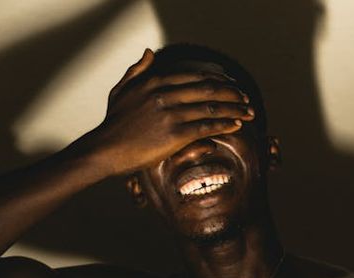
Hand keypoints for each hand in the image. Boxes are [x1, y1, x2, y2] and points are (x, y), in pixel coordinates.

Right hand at [85, 48, 255, 175]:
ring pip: (211, 107)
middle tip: (247, 99)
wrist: (105, 150)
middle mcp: (164, 93)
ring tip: (249, 112)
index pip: (195, 76)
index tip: (231, 86)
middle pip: (208, 89)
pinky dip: (225, 124)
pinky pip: (206, 127)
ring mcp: (170, 113)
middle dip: (232, 94)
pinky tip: (237, 125)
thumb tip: (150, 52)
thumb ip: (138, 70)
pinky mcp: (174, 134)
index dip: (218, 81)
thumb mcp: (122, 90)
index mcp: (154, 81)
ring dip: (234, 109)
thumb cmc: (113, 123)